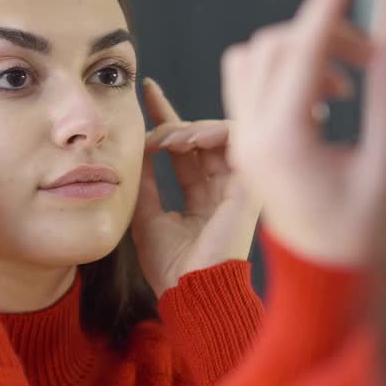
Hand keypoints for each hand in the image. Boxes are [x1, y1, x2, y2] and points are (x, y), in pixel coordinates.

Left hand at [131, 78, 261, 296]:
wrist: (192, 293)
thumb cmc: (170, 267)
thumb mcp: (147, 217)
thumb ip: (145, 183)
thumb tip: (135, 148)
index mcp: (204, 198)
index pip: (187, 147)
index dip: (167, 116)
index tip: (146, 91)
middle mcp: (224, 188)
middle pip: (202, 136)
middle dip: (173, 120)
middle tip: (151, 133)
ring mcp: (239, 186)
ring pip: (221, 133)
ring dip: (191, 127)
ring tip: (168, 140)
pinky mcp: (250, 184)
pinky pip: (239, 140)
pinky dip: (213, 131)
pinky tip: (189, 140)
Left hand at [222, 0, 385, 264]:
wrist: (323, 288)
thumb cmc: (365, 242)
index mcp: (282, 144)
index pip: (301, 50)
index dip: (327, 2)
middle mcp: (251, 138)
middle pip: (271, 45)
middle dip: (321, 35)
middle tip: (373, 59)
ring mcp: (243, 142)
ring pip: (253, 59)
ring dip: (300, 53)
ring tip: (347, 87)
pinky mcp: (247, 146)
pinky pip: (249, 84)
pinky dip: (286, 73)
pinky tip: (328, 103)